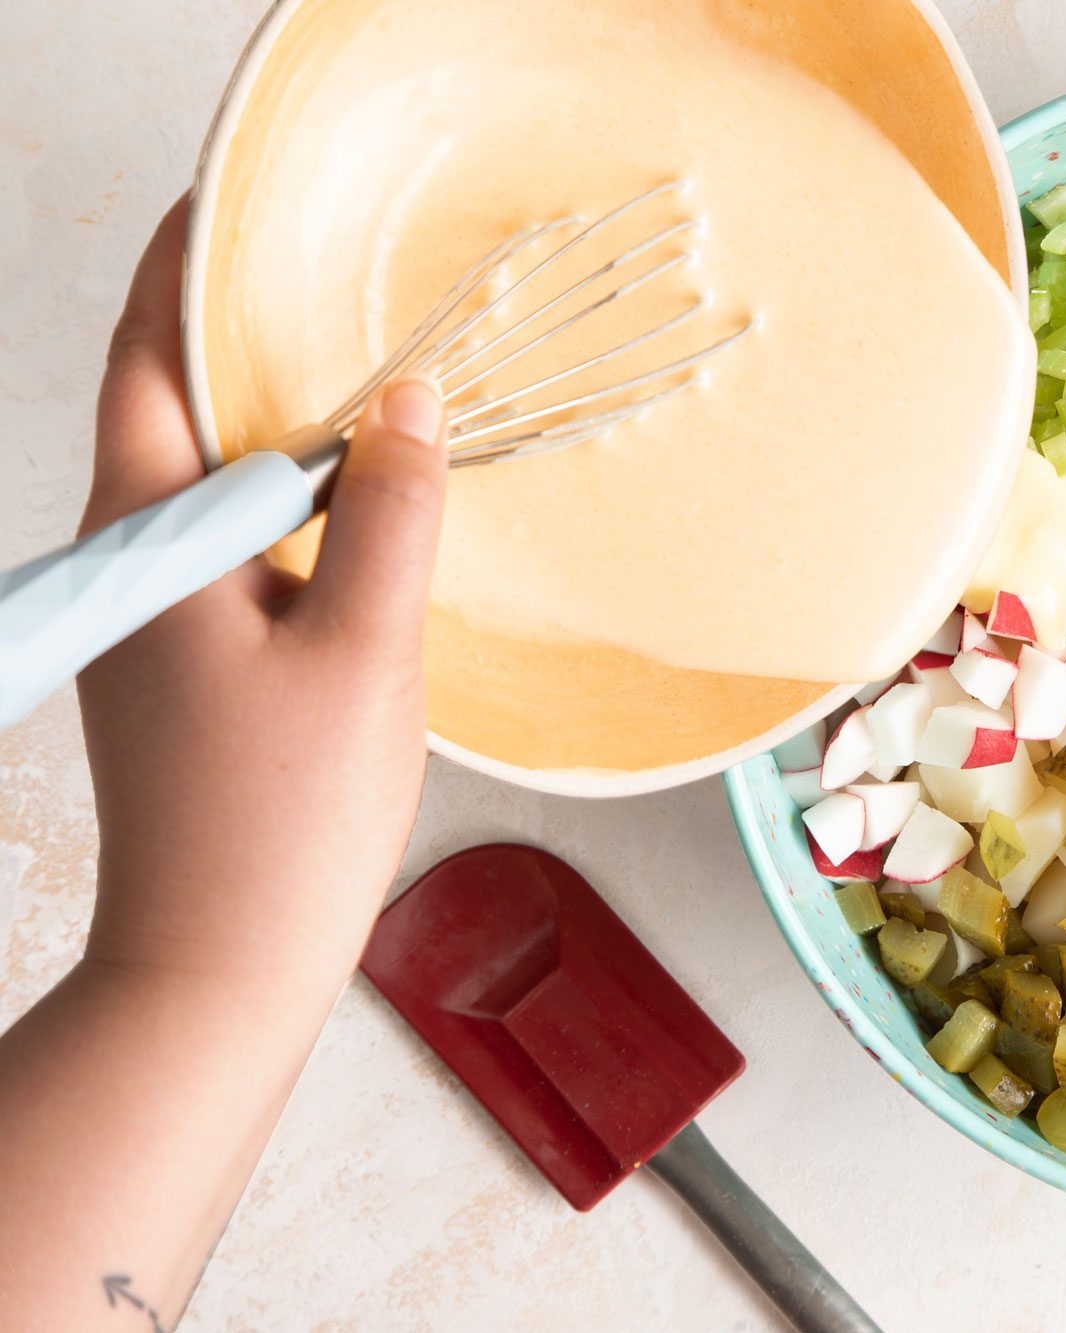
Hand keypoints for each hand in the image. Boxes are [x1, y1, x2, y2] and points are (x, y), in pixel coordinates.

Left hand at [76, 198, 448, 1003]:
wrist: (217, 970)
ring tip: (371, 380)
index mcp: (151, 538)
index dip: (188, 268)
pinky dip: (294, 506)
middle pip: (175, 410)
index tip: (242, 203)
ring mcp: (154, 621)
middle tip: (338, 280)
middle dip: (243, 334)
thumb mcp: (365, 649)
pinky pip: (238, 548)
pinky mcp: (185, 670)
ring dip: (279, 425)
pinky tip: (361, 513)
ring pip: (214, 484)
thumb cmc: (283, 818)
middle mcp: (133, 564)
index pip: (148, 357)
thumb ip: (389, 511)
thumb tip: (408, 395)